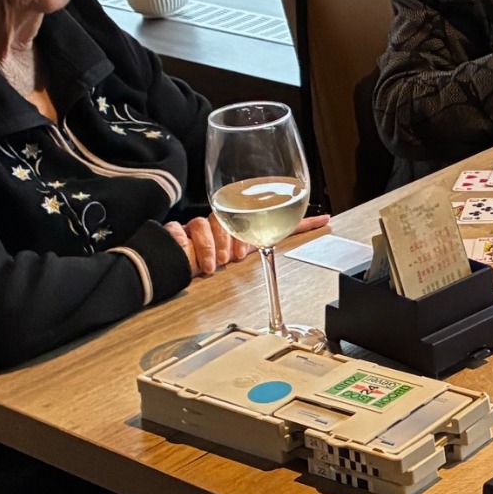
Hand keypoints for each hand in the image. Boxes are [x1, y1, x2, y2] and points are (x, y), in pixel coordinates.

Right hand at [163, 214, 328, 278]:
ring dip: (211, 245)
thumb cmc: (202, 262)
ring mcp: (197, 227)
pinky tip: (187, 254)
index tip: (327, 219)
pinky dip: (185, 243)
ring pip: (205, 222)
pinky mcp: (175, 232)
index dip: (299, 221)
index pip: (273, 218)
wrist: (166, 267)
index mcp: (243, 229)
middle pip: (233, 217)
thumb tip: (278, 276)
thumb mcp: (237, 259)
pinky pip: (179, 229)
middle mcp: (223, 223)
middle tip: (233, 258)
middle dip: (234, 240)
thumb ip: (257, 252)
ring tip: (214, 264)